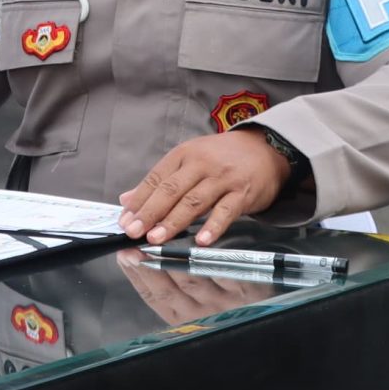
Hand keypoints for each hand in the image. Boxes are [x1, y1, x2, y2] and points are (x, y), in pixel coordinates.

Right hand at [117, 248, 276, 324]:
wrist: (272, 315)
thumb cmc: (226, 304)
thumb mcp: (196, 303)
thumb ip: (168, 284)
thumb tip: (138, 260)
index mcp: (185, 320)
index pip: (154, 299)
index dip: (138, 277)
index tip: (125, 256)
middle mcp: (203, 315)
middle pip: (169, 291)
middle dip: (149, 266)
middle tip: (135, 245)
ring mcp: (226, 304)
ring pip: (193, 280)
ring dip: (174, 260)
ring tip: (161, 238)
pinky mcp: (249, 290)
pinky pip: (225, 271)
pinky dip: (210, 256)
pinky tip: (200, 240)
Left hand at [119, 128, 291, 245]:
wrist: (264, 148)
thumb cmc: (222, 157)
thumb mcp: (189, 160)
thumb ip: (159, 181)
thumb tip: (126, 200)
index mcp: (184, 155)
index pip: (156, 179)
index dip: (138, 201)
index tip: (124, 220)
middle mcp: (201, 164)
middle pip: (171, 190)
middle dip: (150, 212)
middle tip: (134, 232)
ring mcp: (223, 178)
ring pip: (194, 201)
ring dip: (174, 221)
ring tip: (156, 238)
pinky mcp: (243, 192)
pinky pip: (226, 211)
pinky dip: (213, 226)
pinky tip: (201, 241)